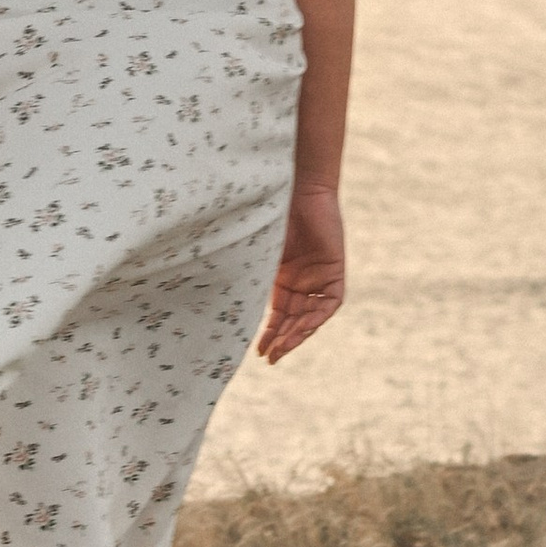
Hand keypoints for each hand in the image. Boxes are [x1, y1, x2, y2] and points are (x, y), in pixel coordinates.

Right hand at [257, 185, 343, 362]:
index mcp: (279, 277)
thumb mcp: (254, 252)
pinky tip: (301, 328)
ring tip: (282, 348)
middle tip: (270, 357)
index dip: (270, 335)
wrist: (294, 189)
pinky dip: (316, 317)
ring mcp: (317, 277)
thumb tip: (211, 298)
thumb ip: (246, 275)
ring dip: (297, 333)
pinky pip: (328, 303)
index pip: (277, 314)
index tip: (259, 352)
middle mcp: (299, 281)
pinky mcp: (334, 272)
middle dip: (282, 340)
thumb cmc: (266, 214)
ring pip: (310, 316)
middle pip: (293, 319)